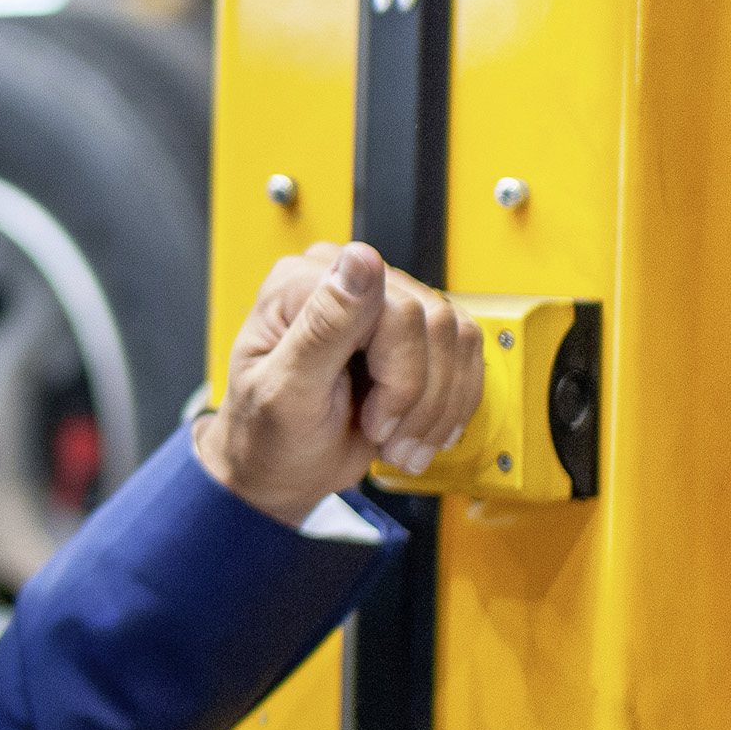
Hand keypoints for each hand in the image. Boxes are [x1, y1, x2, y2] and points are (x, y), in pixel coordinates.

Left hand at [195, 241, 482, 524]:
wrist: (279, 471)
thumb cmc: (267, 436)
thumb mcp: (285, 390)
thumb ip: (323, 325)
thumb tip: (359, 258)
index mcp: (302, 284)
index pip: (395, 309)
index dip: (400, 376)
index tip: (376, 422)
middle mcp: (343, 283)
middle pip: (432, 323)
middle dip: (418, 399)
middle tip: (385, 437)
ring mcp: (380, 305)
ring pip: (456, 338)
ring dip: (437, 407)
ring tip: (399, 441)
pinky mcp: (408, 334)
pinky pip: (463, 353)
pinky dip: (450, 405)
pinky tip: (417, 431)